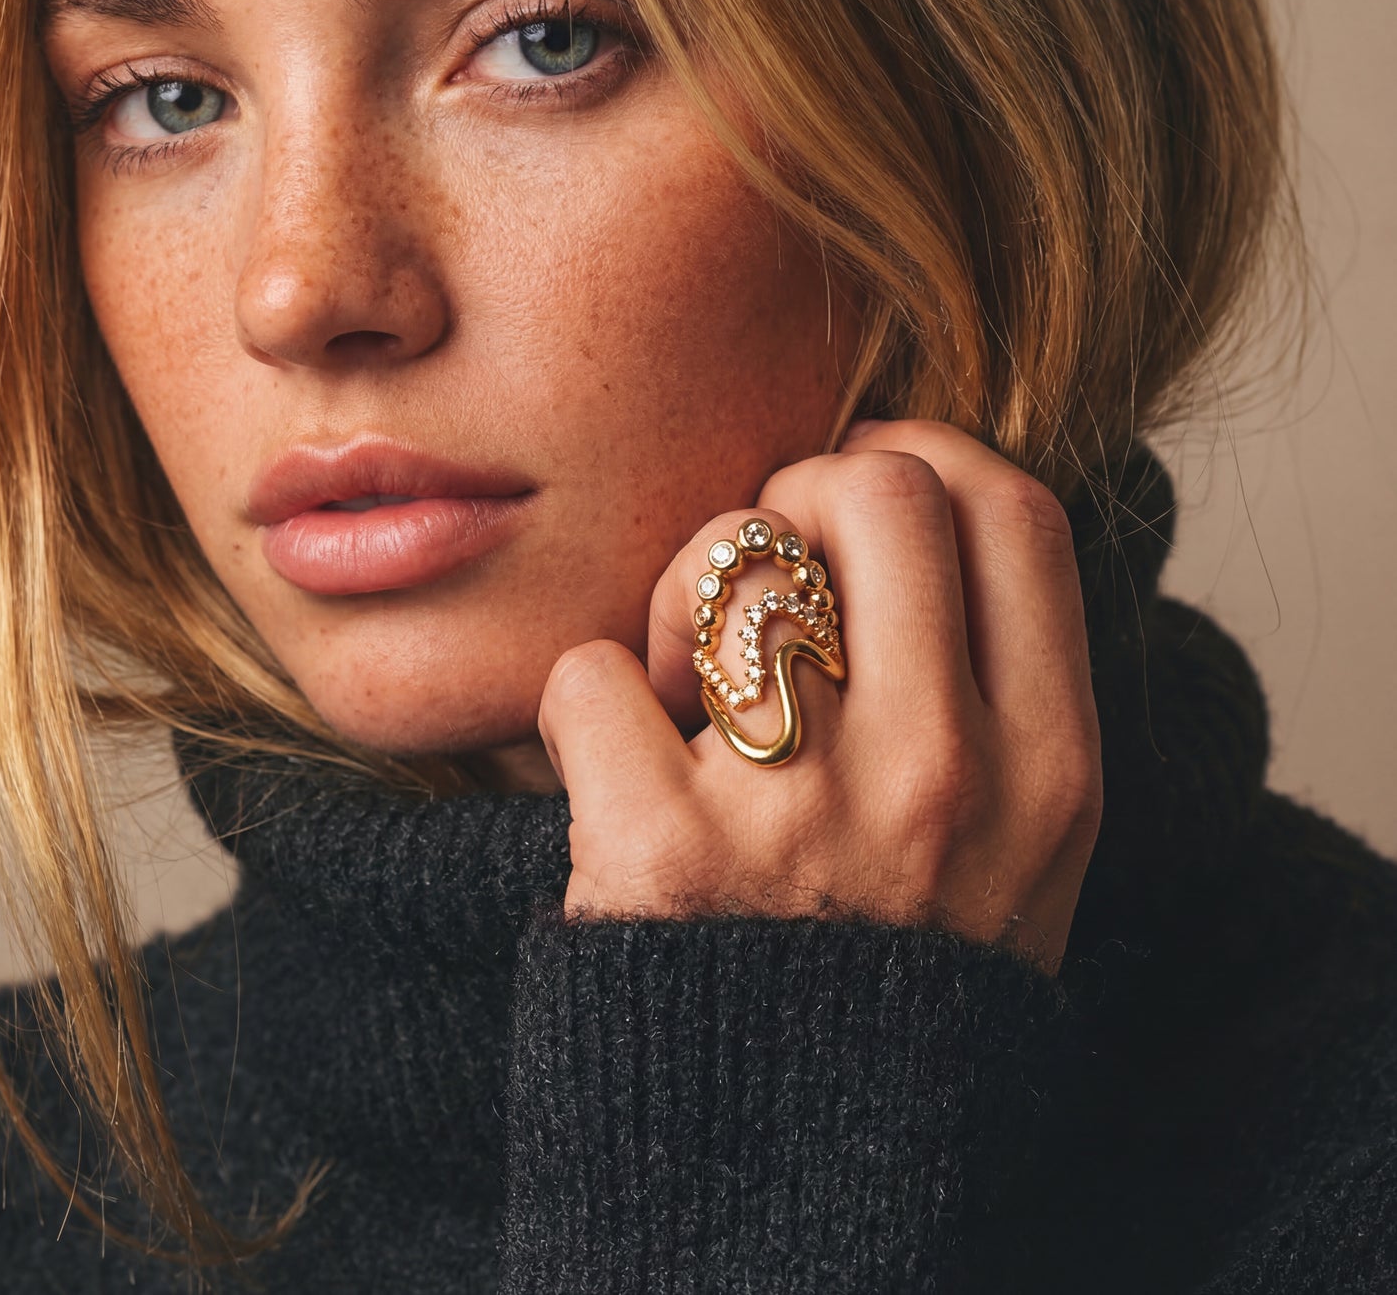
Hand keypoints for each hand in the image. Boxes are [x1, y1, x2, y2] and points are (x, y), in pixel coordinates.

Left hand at [536, 419, 1102, 974]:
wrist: (793, 1175)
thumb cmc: (889, 982)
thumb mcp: (1013, 853)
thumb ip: (993, 694)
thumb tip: (906, 505)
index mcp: (1047, 769)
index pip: (1010, 511)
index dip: (926, 457)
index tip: (868, 484)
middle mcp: (944, 776)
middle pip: (873, 492)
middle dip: (796, 495)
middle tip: (763, 581)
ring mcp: (804, 813)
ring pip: (731, 558)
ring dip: (679, 601)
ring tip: (684, 692)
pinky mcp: (658, 853)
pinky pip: (591, 672)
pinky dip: (584, 705)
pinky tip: (614, 772)